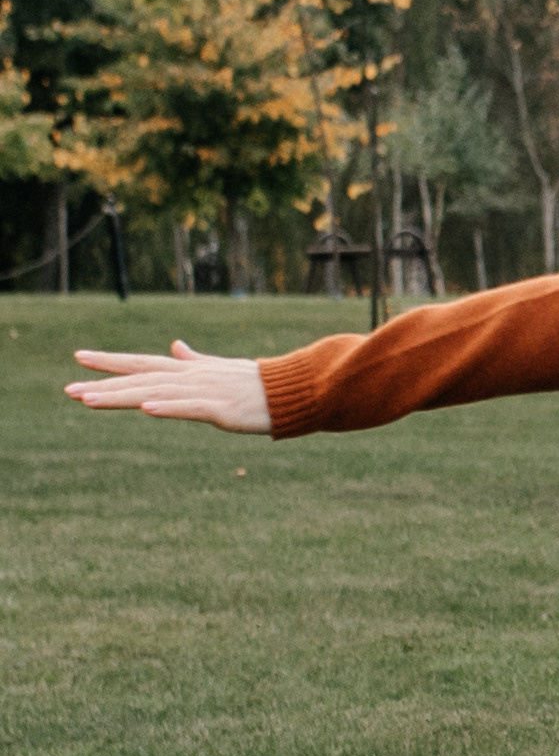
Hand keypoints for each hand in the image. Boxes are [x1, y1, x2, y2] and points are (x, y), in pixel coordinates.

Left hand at [66, 343, 272, 435]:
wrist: (291, 390)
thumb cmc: (255, 383)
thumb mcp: (218, 368)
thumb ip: (194, 359)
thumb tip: (176, 346)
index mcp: (187, 369)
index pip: (141, 362)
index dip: (110, 360)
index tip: (79, 358)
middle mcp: (189, 377)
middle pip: (138, 379)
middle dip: (102, 384)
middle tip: (68, 390)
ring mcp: (203, 392)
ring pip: (153, 393)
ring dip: (120, 397)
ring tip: (89, 400)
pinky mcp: (220, 409)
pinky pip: (188, 408)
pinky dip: (166, 406)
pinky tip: (145, 408)